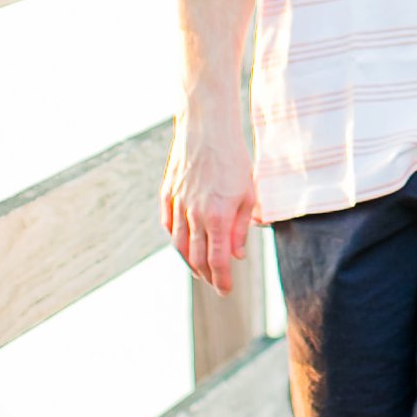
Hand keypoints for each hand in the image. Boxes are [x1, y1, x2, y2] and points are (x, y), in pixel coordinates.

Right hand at [163, 98, 258, 291]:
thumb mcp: (248, 193)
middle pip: (197, 257)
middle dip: (207, 276)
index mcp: (218, 216)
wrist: (207, 126)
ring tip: (200, 271)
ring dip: (189, 262)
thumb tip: (237, 254)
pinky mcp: (167, 194)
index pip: (217, 260)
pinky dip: (176, 241)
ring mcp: (178, 204)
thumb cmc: (234, 157)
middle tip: (216, 284)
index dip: (221, 280)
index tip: (226, 290)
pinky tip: (183, 245)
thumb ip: (241, 227)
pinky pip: (168, 226)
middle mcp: (194, 214)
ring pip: (180, 244)